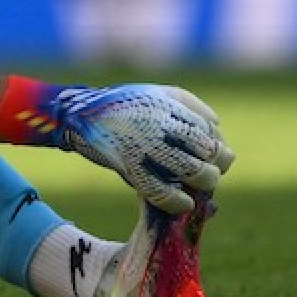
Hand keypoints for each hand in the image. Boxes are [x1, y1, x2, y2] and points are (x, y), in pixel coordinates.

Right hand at [56, 84, 233, 213]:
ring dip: (203, 183)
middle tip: (211, 173)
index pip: (208, 129)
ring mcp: (144, 144)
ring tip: (199, 187)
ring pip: (190, 170)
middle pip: (206, 149)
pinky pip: (160, 190)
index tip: (214, 156)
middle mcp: (160, 123)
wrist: (78, 114)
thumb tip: (217, 124)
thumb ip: (189, 104)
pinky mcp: (129, 164)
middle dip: (216, 166)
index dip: (217, 145)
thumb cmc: (121, 104)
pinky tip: (184, 204)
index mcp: (168, 104)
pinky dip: (176, 201)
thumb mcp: (156, 92)